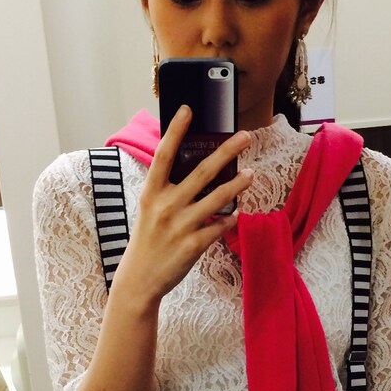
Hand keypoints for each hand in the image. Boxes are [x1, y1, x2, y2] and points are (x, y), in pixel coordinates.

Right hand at [110, 106, 252, 306]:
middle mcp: (166, 205)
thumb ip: (167, 191)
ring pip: (217, 199)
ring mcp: (180, 226)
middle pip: (202, 171)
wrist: (139, 280)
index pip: (164, 155)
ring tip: (251, 174)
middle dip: (227, 151)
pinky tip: (235, 215)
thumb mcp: (149, 210)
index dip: (175, 131)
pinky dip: (229, 220)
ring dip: (238, 185)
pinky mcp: (193, 246)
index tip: (188, 110)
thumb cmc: (147, 241)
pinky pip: (219, 227)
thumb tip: (196, 171)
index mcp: (151, 193)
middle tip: (245, 136)